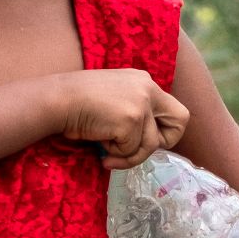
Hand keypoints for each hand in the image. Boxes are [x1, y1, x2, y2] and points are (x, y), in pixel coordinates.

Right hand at [59, 68, 187, 164]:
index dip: (164, 130)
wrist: (58, 100)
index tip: (143, 140)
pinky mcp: (131, 119)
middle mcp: (148, 88)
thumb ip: (134, 112)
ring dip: (128, 155)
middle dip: (164, 141)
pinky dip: (115, 154)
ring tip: (106, 150)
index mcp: (143, 81)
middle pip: (181, 120)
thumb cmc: (77, 105)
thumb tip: (146, 142)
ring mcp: (141, 103)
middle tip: (139, 149)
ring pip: (150, 145)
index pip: (173, 109)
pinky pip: (131, 150)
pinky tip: (99, 142)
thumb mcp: (114, 100)